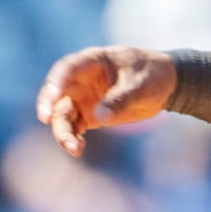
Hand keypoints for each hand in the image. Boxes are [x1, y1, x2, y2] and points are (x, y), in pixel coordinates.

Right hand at [35, 46, 176, 156]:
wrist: (164, 85)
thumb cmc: (152, 76)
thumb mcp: (141, 85)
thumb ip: (120, 99)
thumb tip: (99, 117)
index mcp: (93, 62)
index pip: (68, 68)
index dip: (57, 80)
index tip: (53, 94)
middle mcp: (81, 80)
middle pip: (57, 93)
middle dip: (49, 106)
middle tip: (46, 119)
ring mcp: (82, 99)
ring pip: (62, 115)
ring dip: (62, 131)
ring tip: (74, 148)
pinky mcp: (88, 116)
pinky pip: (74, 128)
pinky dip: (73, 139)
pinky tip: (77, 149)